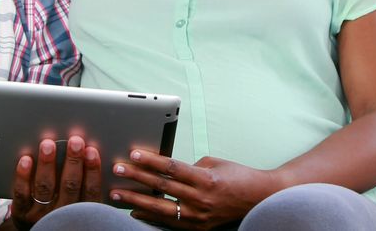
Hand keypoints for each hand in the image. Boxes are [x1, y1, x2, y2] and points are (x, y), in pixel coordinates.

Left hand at [8, 136, 102, 229]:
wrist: (41, 229)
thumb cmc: (64, 212)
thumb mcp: (80, 205)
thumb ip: (87, 187)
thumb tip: (92, 155)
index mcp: (81, 211)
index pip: (90, 191)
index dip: (92, 170)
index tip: (91, 151)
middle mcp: (61, 213)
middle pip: (69, 186)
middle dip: (73, 161)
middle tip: (75, 142)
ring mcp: (40, 213)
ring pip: (45, 187)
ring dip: (47, 164)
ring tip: (48, 145)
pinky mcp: (22, 211)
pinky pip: (22, 193)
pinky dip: (23, 176)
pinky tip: (26, 160)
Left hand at [111, 151, 280, 229]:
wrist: (259, 198)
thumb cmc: (237, 176)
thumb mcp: (214, 163)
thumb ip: (189, 166)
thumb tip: (166, 169)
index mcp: (205, 179)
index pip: (171, 168)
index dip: (150, 160)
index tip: (133, 153)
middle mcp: (201, 199)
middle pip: (162, 187)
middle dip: (136, 178)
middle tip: (116, 170)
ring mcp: (199, 216)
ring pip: (160, 207)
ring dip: (136, 200)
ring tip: (116, 193)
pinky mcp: (198, 227)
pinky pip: (169, 222)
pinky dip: (150, 216)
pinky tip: (134, 210)